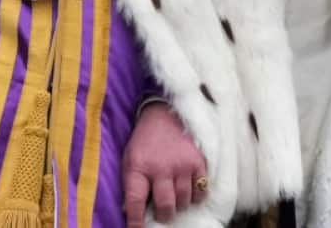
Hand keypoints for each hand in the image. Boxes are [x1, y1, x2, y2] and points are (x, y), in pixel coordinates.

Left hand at [122, 102, 206, 225]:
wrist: (164, 113)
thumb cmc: (145, 141)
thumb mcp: (130, 159)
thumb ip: (130, 185)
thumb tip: (130, 212)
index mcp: (138, 168)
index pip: (136, 202)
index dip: (136, 221)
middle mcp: (161, 168)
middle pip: (165, 206)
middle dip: (164, 215)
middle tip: (163, 211)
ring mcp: (181, 165)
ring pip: (184, 201)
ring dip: (180, 204)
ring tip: (175, 195)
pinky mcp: (197, 161)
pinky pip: (201, 190)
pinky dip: (196, 195)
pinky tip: (189, 189)